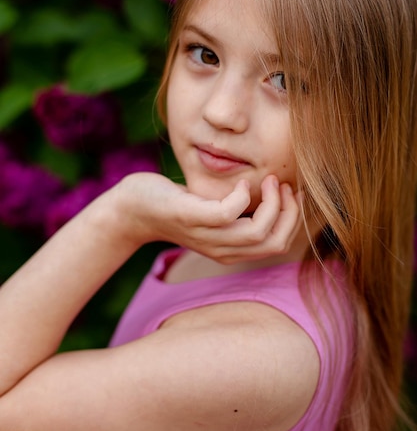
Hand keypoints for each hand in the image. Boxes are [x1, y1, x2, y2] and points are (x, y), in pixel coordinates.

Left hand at [118, 173, 302, 263]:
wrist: (135, 210)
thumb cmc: (178, 206)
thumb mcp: (214, 212)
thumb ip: (240, 211)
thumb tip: (273, 191)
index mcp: (231, 250)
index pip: (277, 245)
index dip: (293, 219)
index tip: (292, 192)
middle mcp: (221, 250)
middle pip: (273, 242)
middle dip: (289, 212)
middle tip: (284, 185)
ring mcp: (205, 236)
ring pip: (256, 232)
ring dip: (271, 202)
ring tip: (269, 180)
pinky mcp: (190, 218)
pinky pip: (228, 213)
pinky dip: (241, 195)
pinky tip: (239, 182)